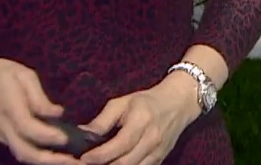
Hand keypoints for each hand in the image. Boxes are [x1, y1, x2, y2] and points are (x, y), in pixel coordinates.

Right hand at [0, 56, 80, 163]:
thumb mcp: (21, 74)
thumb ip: (39, 96)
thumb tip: (57, 113)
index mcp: (10, 108)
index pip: (29, 128)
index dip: (48, 136)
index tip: (68, 137)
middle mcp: (4, 127)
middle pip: (26, 153)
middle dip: (51, 161)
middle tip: (76, 161)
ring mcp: (1, 136)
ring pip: (23, 156)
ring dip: (46, 162)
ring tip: (70, 161)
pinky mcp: (1, 138)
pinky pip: (20, 151)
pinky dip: (38, 156)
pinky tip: (55, 154)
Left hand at [78, 78, 199, 164]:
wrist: (178, 104)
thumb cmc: (146, 102)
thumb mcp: (122, 103)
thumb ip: (102, 120)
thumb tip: (82, 134)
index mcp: (141, 121)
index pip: (119, 145)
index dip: (100, 155)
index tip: (84, 158)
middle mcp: (152, 140)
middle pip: (124, 163)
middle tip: (87, 163)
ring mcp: (158, 153)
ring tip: (100, 164)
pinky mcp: (159, 161)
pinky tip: (114, 164)